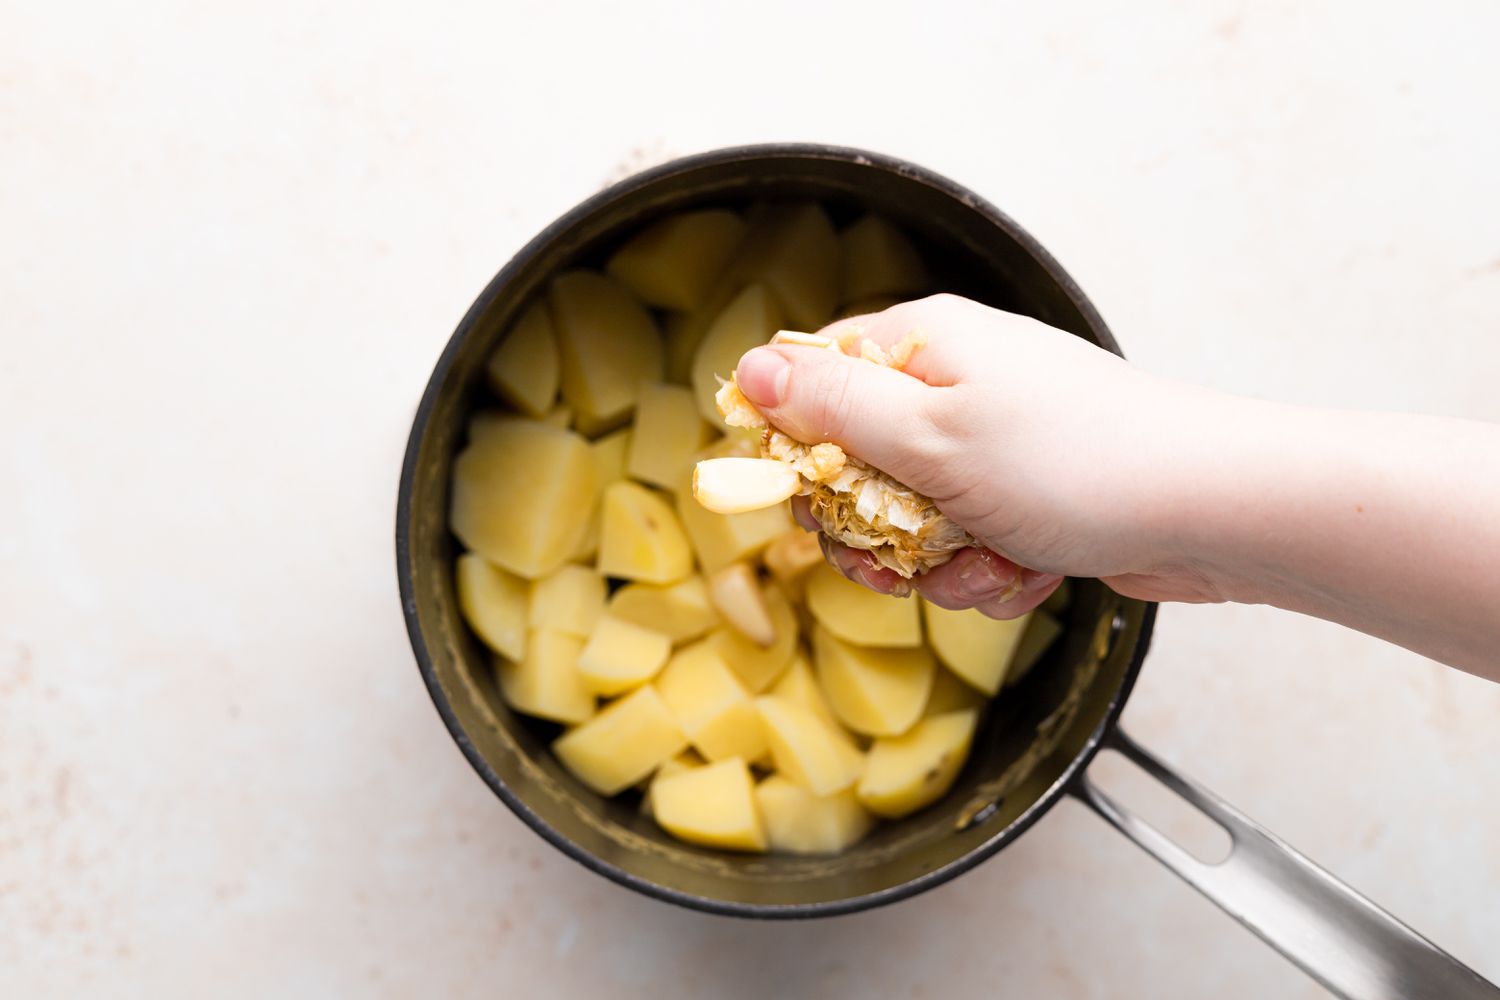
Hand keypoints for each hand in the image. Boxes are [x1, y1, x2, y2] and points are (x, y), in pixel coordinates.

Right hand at [734, 294, 1233, 616]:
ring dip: (938, 563)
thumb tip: (749, 366)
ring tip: (989, 563)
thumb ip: (831, 405)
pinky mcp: (1028, 493)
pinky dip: (988, 571)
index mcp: (924, 344)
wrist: (1212, 510)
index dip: (799, 448)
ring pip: (911, 518)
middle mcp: (956, 383)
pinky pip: (969, 541)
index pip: (814, 380)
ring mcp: (995, 440)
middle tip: (900, 558)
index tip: (816, 501)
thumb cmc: (1076, 462)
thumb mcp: (929, 436)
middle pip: (855, 462)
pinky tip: (1025, 572)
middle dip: (873, 530)